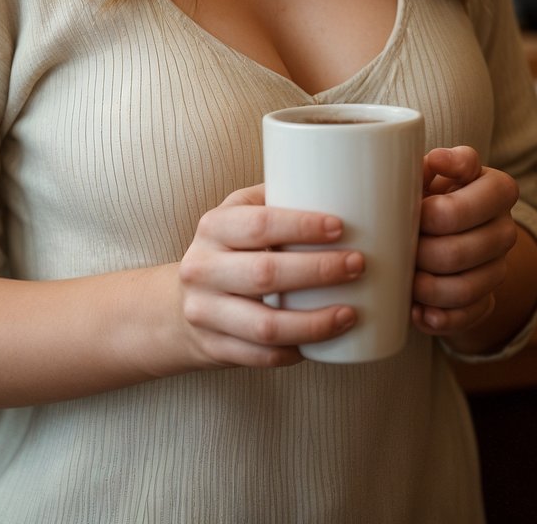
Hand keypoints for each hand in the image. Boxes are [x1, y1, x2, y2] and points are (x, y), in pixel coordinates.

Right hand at [174, 184, 364, 369]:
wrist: (179, 304)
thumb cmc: (227, 251)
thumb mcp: (238, 215)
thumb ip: (274, 199)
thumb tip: (335, 179)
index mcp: (213, 227)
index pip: (259, 224)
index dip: (302, 226)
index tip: (340, 227)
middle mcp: (202, 268)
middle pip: (265, 274)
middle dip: (318, 271)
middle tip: (357, 265)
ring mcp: (204, 312)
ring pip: (265, 325)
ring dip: (314, 322)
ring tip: (350, 313)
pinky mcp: (214, 348)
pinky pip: (261, 357)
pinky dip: (295, 351)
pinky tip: (322, 344)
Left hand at [411, 146, 518, 339]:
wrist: (442, 226)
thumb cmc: (430, 190)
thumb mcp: (431, 170)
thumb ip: (431, 164)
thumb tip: (436, 162)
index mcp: (498, 188)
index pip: (468, 206)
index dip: (434, 213)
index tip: (415, 210)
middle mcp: (505, 229)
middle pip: (458, 252)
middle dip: (421, 253)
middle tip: (398, 248)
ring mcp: (499, 268)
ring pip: (463, 289)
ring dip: (426, 288)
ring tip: (404, 279)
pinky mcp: (487, 300)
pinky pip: (466, 317)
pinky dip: (437, 318)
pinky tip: (416, 311)